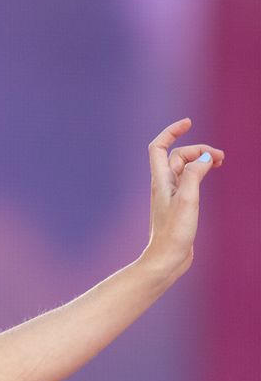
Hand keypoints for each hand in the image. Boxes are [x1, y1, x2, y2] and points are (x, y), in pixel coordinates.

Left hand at [142, 118, 223, 279]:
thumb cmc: (174, 232)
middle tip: (221, 156)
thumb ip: (195, 176)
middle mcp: (163, 185)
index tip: (189, 122)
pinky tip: (210, 174)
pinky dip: (200, 173)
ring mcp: (171, 195)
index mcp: (160, 181)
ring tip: (221, 161)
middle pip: (178, 156)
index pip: (159, 147)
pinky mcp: (179, 206)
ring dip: (201, 160)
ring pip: (184, 168)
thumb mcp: (188, 200)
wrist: (166, 259)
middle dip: (198, 149)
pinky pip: (189, 181)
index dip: (171, 131)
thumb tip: (204, 158)